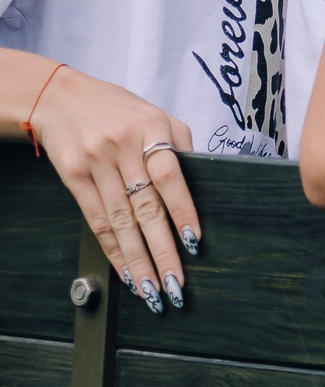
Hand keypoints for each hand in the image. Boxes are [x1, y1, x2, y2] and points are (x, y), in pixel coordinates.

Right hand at [30, 69, 200, 310]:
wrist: (61, 97)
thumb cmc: (120, 109)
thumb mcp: (157, 115)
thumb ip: (179, 146)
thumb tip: (202, 185)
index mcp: (152, 129)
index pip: (172, 177)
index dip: (183, 212)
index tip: (194, 242)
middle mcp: (123, 148)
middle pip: (146, 208)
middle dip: (163, 250)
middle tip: (176, 284)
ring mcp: (96, 163)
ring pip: (120, 221)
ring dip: (137, 259)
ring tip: (151, 289)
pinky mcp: (73, 177)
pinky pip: (95, 220)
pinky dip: (112, 249)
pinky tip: (125, 271)